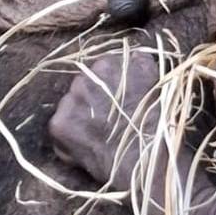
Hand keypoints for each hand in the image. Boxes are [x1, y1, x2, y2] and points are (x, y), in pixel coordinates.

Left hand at [48, 51, 160, 185]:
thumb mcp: (157, 81)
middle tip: (111, 116)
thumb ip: (140, 64)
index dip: (114, 84)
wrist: (144, 158)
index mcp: (109, 63)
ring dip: (82, 114)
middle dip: (95, 97)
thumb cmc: (156, 121)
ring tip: (100, 133)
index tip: (122, 98)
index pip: (105, 67)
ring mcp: (69, 100)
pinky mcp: (59, 125)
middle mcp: (85, 77)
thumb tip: (133, 56)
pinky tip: (89, 145)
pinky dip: (71, 137)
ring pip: (73, 104)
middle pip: (86, 84)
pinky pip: (61, 127)